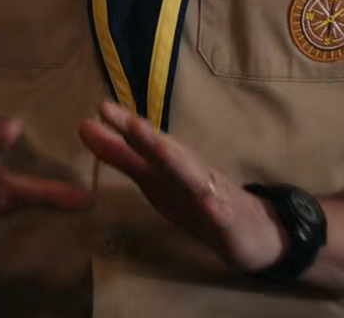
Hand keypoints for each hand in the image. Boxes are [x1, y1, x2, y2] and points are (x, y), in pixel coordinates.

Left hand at [78, 101, 288, 273]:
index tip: (102, 109)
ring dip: (176, 160)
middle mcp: (190, 176)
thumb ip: (123, 155)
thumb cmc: (200, 201)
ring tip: (157, 146)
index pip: (146, 146)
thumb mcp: (157, 180)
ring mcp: (213, 198)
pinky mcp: (231, 223)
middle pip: (170, 154)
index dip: (125, 128)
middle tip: (127, 121)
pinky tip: (207, 200)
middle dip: (150, 138)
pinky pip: (222, 214)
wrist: (258, 233)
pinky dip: (214, 206)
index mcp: (170, 168)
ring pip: (194, 178)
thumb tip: (85, 127)